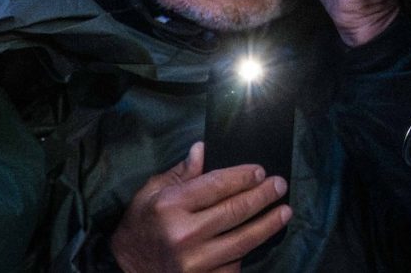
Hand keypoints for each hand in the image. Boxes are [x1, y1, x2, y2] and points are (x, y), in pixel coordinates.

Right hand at [110, 147, 289, 272]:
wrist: (126, 269)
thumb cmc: (139, 226)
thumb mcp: (150, 193)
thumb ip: (180, 174)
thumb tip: (202, 149)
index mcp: (170, 206)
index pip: (216, 186)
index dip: (242, 177)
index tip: (260, 171)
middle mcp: (183, 234)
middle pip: (234, 211)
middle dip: (262, 196)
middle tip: (280, 186)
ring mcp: (193, 262)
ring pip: (241, 241)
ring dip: (267, 225)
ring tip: (284, 212)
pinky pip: (233, 266)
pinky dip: (248, 252)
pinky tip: (260, 239)